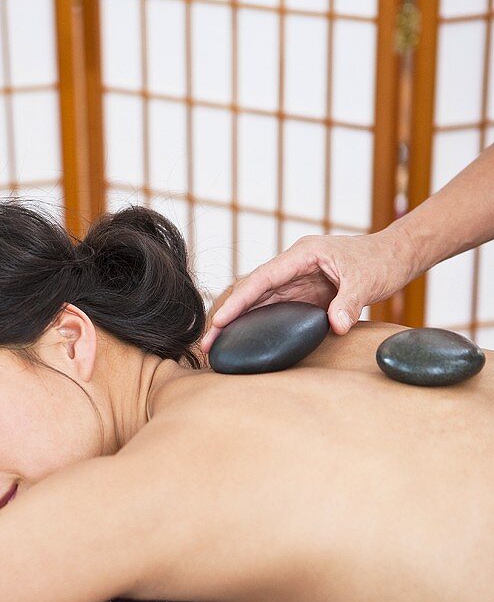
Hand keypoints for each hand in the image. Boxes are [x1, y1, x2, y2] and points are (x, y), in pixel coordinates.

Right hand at [201, 229, 418, 352]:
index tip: (220, 321)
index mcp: (303, 254)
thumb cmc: (380, 261)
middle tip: (207, 343)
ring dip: (236, 323)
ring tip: (216, 347)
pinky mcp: (301, 294)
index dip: (239, 300)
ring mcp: (295, 280)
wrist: (394, 256)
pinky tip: (241, 342)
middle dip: (227, 315)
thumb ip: (349, 302)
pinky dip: (254, 324)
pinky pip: (271, 309)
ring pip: (256, 301)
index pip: (262, 278)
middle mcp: (293, 266)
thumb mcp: (367, 281)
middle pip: (251, 290)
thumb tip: (336, 326)